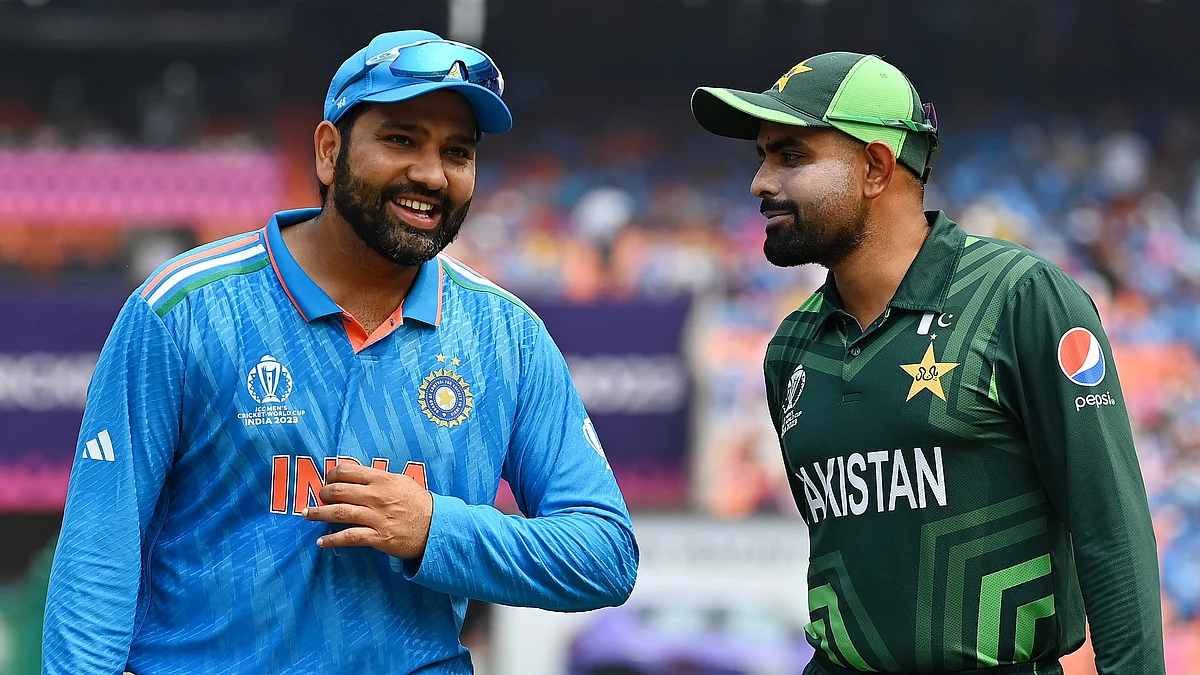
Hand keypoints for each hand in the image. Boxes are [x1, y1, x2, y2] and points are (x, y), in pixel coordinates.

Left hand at [303, 463, 433, 558]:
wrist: (437, 528)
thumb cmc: (419, 504)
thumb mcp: (402, 482)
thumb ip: (380, 478)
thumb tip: (358, 476)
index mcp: (382, 480)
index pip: (348, 471)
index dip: (332, 474)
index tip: (327, 479)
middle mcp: (377, 496)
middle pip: (339, 490)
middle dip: (323, 493)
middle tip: (320, 497)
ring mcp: (377, 517)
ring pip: (340, 513)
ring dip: (319, 513)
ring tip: (307, 514)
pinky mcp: (378, 537)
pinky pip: (349, 537)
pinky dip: (332, 539)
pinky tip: (321, 542)